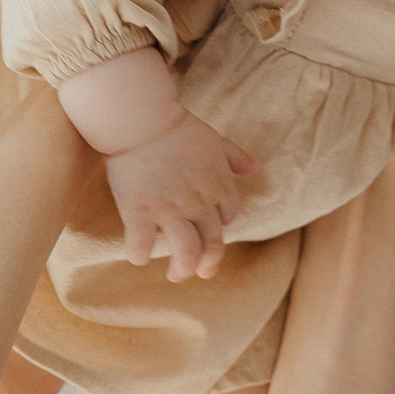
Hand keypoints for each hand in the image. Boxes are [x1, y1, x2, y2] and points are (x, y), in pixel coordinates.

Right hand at [104, 111, 255, 279]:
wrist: (141, 118)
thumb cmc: (177, 127)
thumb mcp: (215, 139)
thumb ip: (235, 157)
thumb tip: (255, 167)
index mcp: (218, 186)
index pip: (228, 217)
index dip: (219, 228)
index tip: (207, 230)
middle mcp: (199, 203)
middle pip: (213, 243)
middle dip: (208, 264)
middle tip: (198, 272)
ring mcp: (169, 209)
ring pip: (185, 252)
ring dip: (182, 269)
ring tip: (176, 275)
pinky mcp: (139, 211)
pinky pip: (141, 244)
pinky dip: (140, 255)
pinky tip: (139, 257)